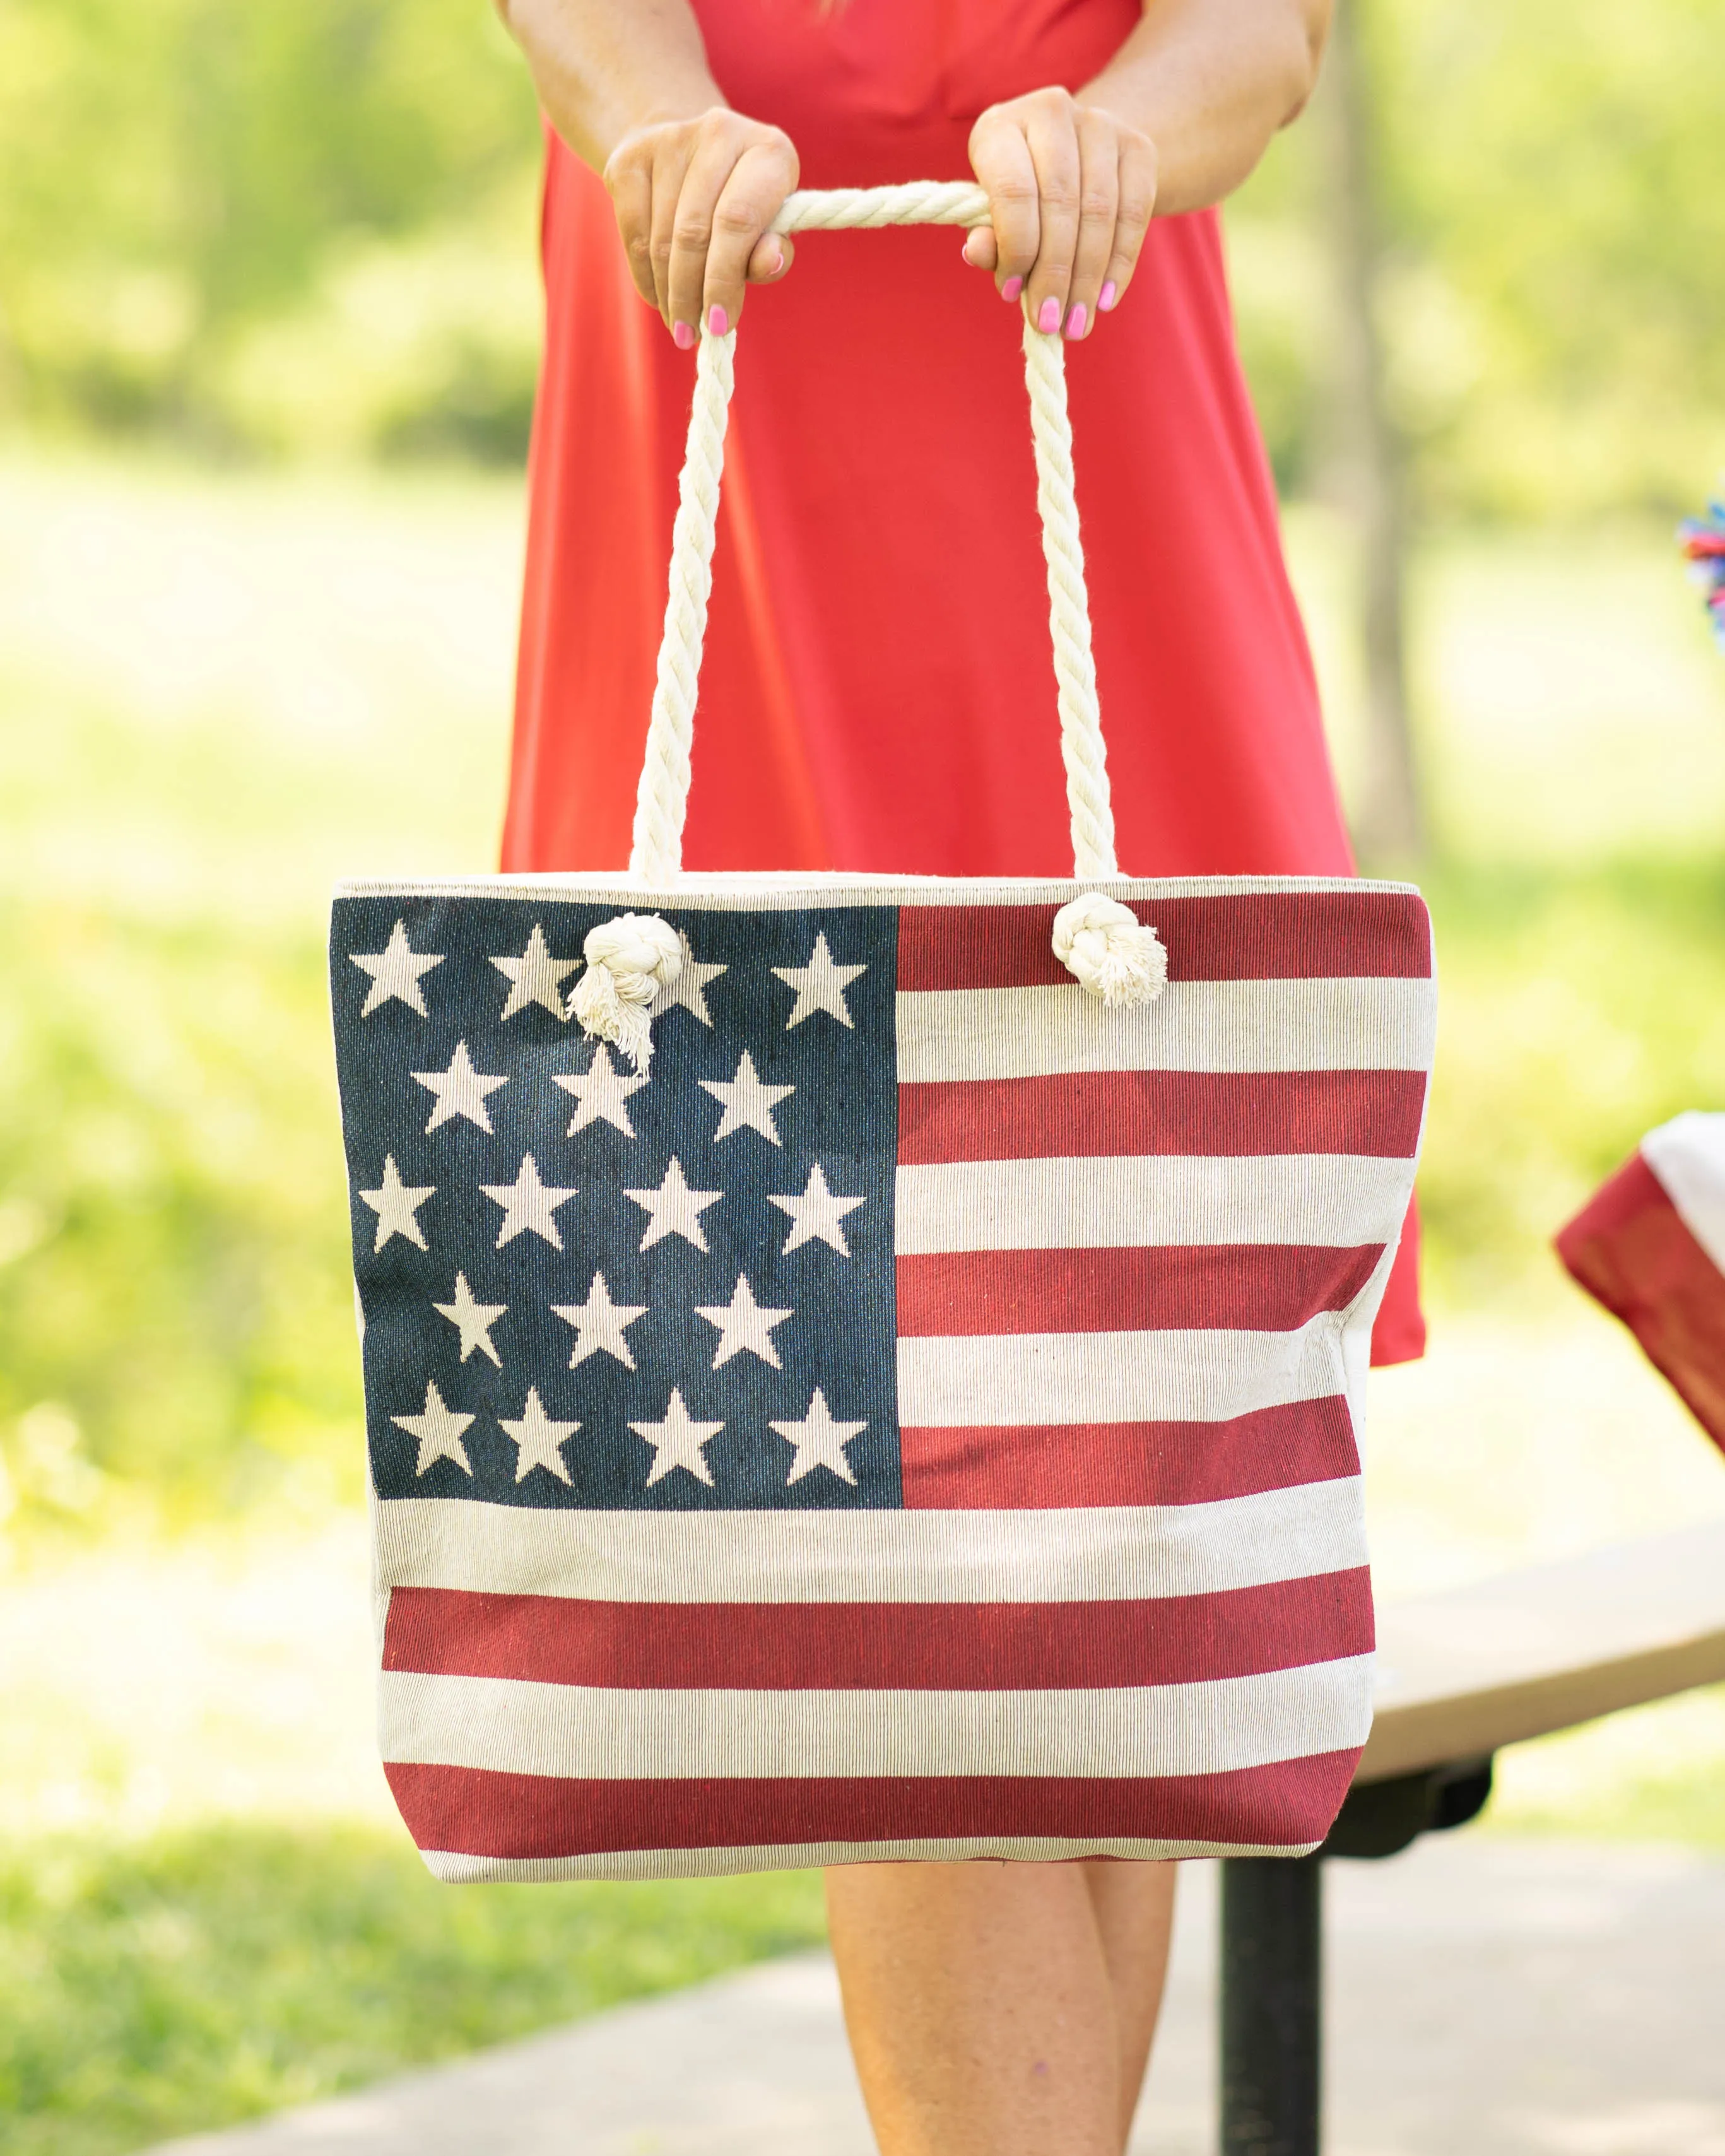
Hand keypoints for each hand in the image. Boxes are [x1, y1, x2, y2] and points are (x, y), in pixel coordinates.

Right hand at [602, 107, 799, 345]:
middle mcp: (720, 131)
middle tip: (692, 336)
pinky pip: (633, 234)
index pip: (738, 221)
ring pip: (661, 239)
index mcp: (769, 151)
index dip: (724, 279)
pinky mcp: (630, 157)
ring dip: (668, 294)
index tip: (719, 326)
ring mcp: (670, 139)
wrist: (687, 156)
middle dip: (691, 295)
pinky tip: (658, 297)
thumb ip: (772, 253)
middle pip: (694, 233)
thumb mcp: (769, 230)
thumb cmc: (741, 207)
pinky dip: (645, 277)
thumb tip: (768, 263)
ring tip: (679, 323)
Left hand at [964, 88, 1157, 337]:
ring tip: (1077, 323)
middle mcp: (1051, 111)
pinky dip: (1120, 263)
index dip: (1015, 248)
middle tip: (1051, 323)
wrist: (1078, 157)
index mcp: (1000, 126)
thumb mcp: (993, 214)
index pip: (1013, 190)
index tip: (1011, 295)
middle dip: (1055, 273)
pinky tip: (1105, 299)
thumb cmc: (1021, 198)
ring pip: (1101, 211)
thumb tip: (977, 253)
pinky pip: (1134, 213)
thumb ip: (987, 237)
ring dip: (1088, 277)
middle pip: (1060, 203)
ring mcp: (1100, 123)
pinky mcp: (1138, 146)